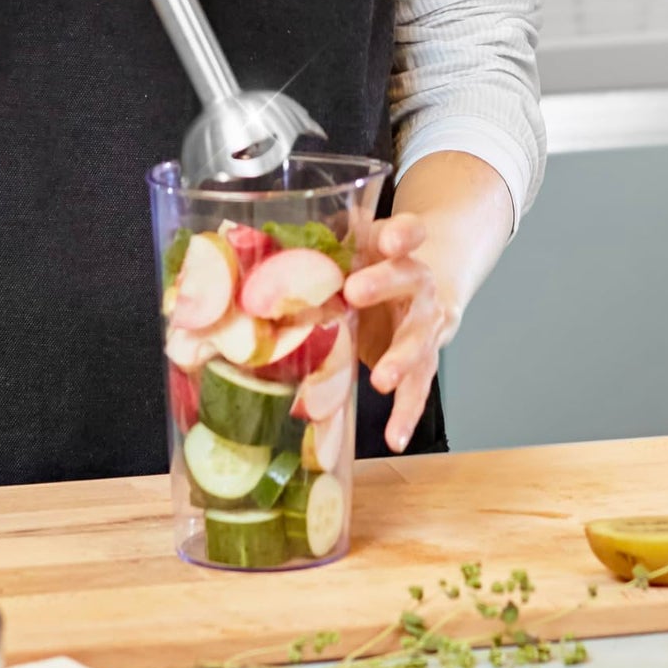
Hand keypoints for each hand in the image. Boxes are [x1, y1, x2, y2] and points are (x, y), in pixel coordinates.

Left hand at [342, 153, 514, 452]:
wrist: (427, 287)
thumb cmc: (373, 266)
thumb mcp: (351, 250)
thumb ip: (314, 250)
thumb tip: (240, 248)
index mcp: (397, 249)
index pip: (409, 231)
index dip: (401, 233)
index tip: (385, 239)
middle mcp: (417, 282)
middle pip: (410, 277)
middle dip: (384, 283)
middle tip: (354, 292)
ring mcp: (425, 323)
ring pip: (419, 338)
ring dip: (401, 358)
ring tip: (381, 380)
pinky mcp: (425, 360)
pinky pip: (419, 387)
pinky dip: (407, 413)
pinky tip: (395, 437)